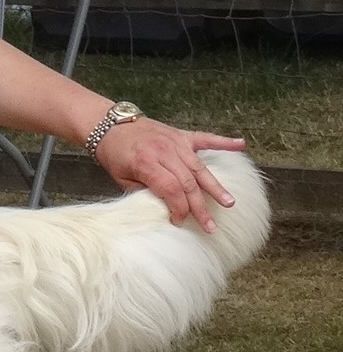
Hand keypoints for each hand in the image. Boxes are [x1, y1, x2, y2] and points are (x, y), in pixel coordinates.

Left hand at [94, 119, 247, 232]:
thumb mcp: (121, 178)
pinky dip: (224, 141)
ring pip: (200, 167)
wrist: (109, 125)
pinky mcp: (181, 134)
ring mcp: (175, 142)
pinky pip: (205, 138)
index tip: (180, 221)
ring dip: (215, 187)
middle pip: (188, 183)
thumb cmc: (114, 154)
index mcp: (146, 163)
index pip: (170, 189)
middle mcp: (164, 151)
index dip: (178, 208)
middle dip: (199, 207)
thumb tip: (163, 207)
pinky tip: (241, 144)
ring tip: (229, 202)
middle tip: (210, 226)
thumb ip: (143, 191)